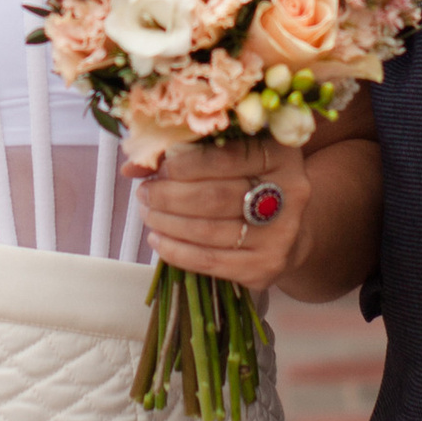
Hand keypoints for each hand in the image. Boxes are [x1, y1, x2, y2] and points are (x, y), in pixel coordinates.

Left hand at [137, 138, 316, 293]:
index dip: (185, 162)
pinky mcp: (265, 266)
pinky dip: (176, 250)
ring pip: (209, 229)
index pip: (227, 155)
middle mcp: (290, 192)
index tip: (158, 167)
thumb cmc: (246, 182)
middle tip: (144, 193)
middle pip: (215, 195)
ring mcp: (280, 234)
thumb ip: (184, 153)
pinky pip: (210, 260)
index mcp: (282, 153)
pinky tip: (159, 240)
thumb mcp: (228, 156)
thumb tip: (131, 168)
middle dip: (169, 195)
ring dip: (167, 222)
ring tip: (148, 214)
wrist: (287, 230)